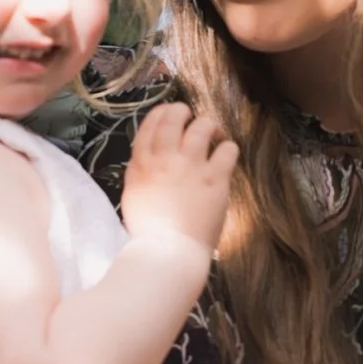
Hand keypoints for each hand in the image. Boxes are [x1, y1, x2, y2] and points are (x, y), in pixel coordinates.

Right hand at [121, 102, 237, 263]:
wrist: (168, 252)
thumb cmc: (149, 231)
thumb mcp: (133, 195)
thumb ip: (141, 171)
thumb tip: (150, 156)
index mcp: (141, 164)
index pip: (150, 125)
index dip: (160, 113)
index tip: (169, 112)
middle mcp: (165, 159)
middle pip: (173, 119)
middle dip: (182, 111)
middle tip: (191, 117)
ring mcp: (191, 167)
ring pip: (202, 127)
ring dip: (209, 125)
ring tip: (214, 132)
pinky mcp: (215, 179)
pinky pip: (227, 150)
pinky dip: (228, 148)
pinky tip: (226, 155)